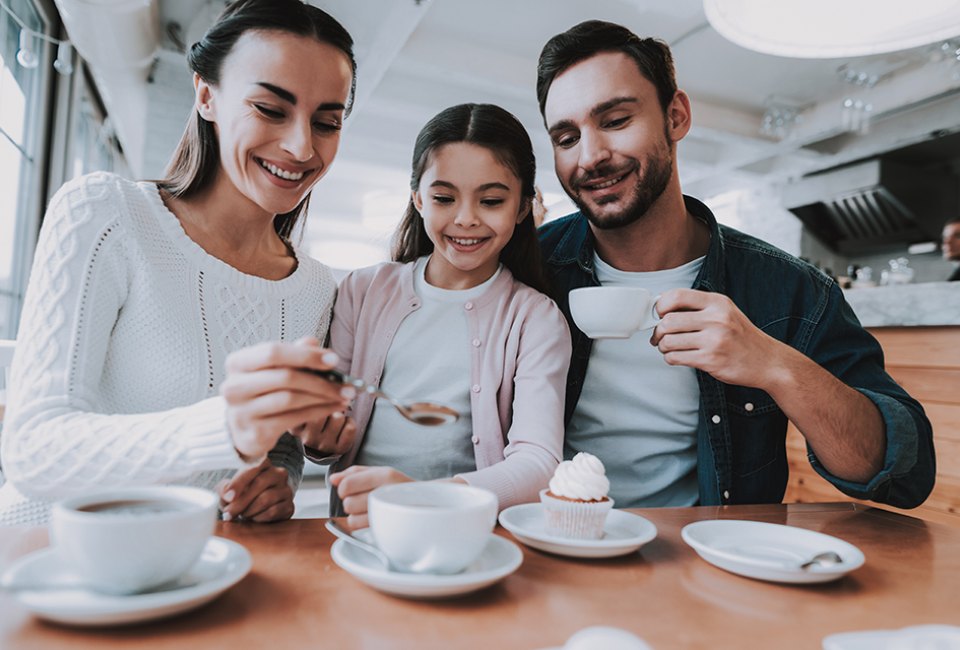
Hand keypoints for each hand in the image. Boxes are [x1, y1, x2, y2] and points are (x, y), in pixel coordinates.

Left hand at [218, 458, 294, 522]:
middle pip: (260, 484)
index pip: (253, 467)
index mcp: (264, 464)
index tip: (228, 497)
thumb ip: (225, 489)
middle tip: (229, 513)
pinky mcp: (290, 505)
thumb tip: (227, 495)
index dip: (239, 482)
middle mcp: (278, 473)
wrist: (261, 506)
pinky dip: (259, 517)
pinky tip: (253, 518)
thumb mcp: (231, 489)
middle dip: (241, 501)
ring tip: (242, 514)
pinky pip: (273, 512)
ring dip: (249, 510)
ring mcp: (286, 489)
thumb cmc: (243, 494)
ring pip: (266, 499)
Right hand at [221, 338, 354, 460]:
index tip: (333, 360)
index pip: (273, 352)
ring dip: (323, 397)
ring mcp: (242, 411)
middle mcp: (234, 386)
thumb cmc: (261, 392)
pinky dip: (318, 412)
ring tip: (344, 396)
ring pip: (291, 399)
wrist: (240, 428)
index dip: (305, 355)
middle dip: (321, 380)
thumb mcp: (273, 368)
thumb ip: (293, 353)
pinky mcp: (255, 432)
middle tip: (345, 384)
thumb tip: (314, 343)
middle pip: (285, 377)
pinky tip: (333, 408)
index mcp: (238, 363)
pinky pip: (293, 419)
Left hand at [327, 466, 412, 529]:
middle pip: (347, 503)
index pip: (347, 485)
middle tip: (362, 499)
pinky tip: (371, 517)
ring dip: (355, 515)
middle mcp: (387, 493)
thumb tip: (332, 479)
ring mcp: (388, 512)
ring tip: (368, 509)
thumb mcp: (380, 472)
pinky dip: (360, 524)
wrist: (427, 504)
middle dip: (350, 502)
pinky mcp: (386, 528)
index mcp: (385, 475)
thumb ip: (354, 472)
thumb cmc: (398, 486)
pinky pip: (358, 529)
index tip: (349, 489)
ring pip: (351, 519)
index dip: (342, 489)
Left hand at [650, 289, 785, 388]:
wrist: (768, 361)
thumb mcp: (725, 312)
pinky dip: (671, 358)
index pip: (677, 296)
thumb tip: (663, 308)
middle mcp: (716, 319)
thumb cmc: (742, 337)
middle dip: (658, 331)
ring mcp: (714, 340)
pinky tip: (678, 357)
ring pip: (668, 341)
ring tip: (669, 348)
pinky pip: (676, 358)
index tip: (659, 314)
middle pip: (668, 321)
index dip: (661, 306)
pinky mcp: (711, 360)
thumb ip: (698, 308)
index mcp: (717, 303)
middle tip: (659, 336)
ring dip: (663, 347)